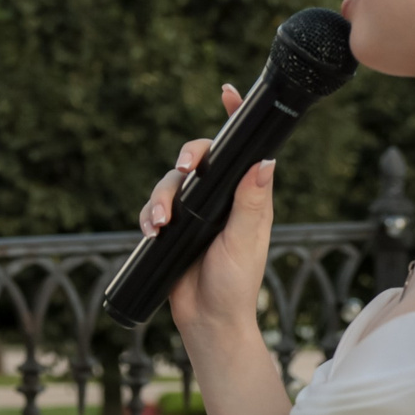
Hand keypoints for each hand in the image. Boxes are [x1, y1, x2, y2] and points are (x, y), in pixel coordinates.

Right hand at [138, 83, 277, 343]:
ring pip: (169, 184)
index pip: (240, 151)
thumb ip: (252, 201)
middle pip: (196, 160)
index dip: (234, 120)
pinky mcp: (171, 230)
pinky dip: (148, 216)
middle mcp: (218, 200)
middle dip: (186, 157)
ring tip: (160, 224)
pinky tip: (151, 233)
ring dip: (161, 198)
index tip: (227, 93)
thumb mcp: (245, 240)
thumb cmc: (237, 284)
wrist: (209, 321)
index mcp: (244, 197)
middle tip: (184, 167)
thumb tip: (266, 160)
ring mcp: (193, 214)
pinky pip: (152, 210)